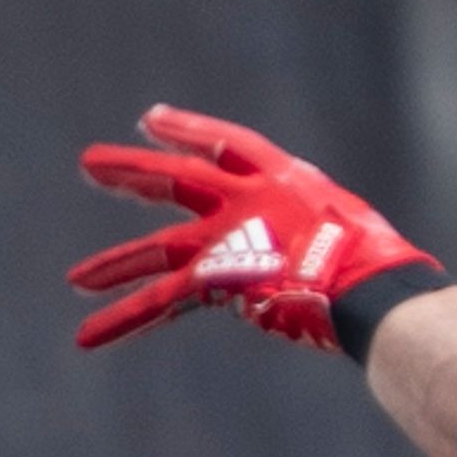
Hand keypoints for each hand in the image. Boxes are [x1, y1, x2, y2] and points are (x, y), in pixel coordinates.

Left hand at [71, 110, 441, 355]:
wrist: (370, 287)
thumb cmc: (380, 264)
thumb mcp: (350, 231)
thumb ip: (317, 236)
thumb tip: (313, 263)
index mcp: (286, 181)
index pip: (228, 144)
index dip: (188, 130)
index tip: (151, 118)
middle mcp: (248, 201)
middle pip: (177, 178)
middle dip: (133, 172)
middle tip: (91, 164)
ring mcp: (228, 238)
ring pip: (158, 249)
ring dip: (115, 265)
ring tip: (76, 280)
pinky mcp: (215, 277)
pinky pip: (160, 302)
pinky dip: (124, 320)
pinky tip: (87, 337)